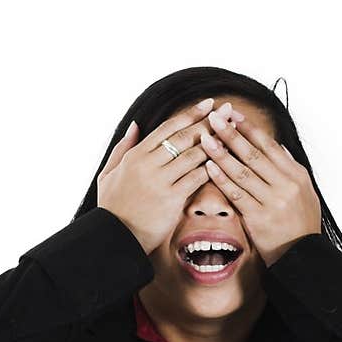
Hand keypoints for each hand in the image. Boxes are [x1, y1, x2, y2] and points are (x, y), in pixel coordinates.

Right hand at [97, 99, 244, 255]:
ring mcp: (160, 181)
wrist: (114, 237)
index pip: (168, 128)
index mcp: (135, 155)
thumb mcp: (109, 173)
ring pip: (193, 155)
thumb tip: (136, 124)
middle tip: (228, 110)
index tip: (208, 103)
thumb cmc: (113, 207)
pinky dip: (212, 168)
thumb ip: (123, 147)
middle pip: (184, 137)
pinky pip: (197, 178)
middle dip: (209, 121)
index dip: (190, 114)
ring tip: (232, 132)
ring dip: (215, 142)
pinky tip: (226, 161)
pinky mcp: (172, 199)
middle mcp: (148, 164)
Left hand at [201, 111, 322, 265]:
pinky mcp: (258, 219)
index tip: (233, 114)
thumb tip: (275, 146)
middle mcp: (285, 186)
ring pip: (242, 172)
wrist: (302, 256)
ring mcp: (271, 202)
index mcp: (296, 175)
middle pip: (253, 154)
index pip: (269, 145)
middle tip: (213, 118)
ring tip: (204, 138)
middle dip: (231, 134)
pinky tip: (209, 167)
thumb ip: (289, 167)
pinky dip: (222, 179)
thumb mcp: (305, 191)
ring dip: (221, 153)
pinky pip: (236, 194)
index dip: (249, 128)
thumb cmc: (301, 222)